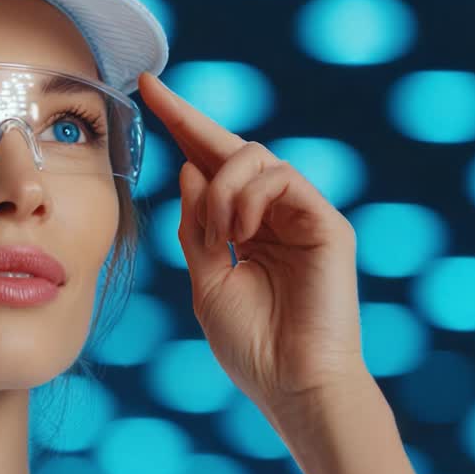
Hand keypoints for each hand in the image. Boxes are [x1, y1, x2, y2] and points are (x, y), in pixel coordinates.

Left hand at [137, 71, 370, 420]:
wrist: (291, 384)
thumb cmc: (251, 343)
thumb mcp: (206, 279)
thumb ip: (197, 225)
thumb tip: (190, 169)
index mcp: (245, 228)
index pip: (211, 167)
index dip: (182, 127)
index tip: (146, 90)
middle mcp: (274, 214)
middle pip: (230, 149)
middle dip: (187, 119)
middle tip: (150, 92)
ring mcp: (303, 215)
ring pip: (254, 157)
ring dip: (220, 190)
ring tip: (218, 235)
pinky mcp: (327, 222)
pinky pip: (281, 178)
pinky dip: (248, 197)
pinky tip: (240, 232)